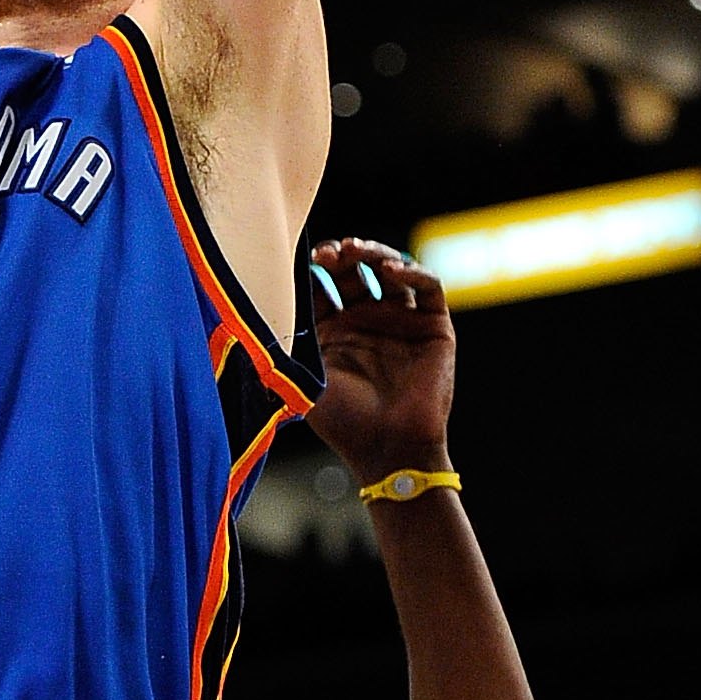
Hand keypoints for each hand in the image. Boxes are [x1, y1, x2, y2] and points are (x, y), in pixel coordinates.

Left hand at [307, 237, 456, 486]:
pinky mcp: (435, 327)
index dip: (316, 267)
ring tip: (354, 250)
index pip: (325, 283)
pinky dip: (412, 271)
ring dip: (374, 253)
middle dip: (342, 256)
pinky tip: (390, 269)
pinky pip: (428, 287)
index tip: (304, 260)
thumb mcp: (305, 370)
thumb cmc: (342, 419)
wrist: (387, 449)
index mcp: (335, 331)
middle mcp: (369, 321)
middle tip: (328, 253)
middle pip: (357, 271)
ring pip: (392, 270)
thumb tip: (265, 289)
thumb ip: (291, 331)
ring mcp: (403, 322)